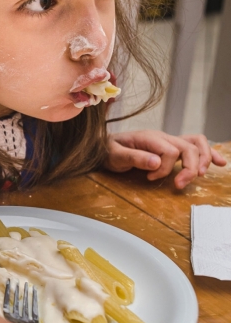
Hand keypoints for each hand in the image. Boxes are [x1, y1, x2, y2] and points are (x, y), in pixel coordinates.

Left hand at [104, 131, 226, 188]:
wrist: (103, 146)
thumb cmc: (108, 151)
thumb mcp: (115, 155)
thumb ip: (134, 158)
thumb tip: (156, 162)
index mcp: (149, 138)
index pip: (169, 151)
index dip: (164, 168)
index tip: (150, 178)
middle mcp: (162, 137)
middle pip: (188, 147)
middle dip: (188, 167)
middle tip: (179, 185)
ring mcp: (168, 141)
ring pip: (195, 144)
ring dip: (202, 159)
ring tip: (200, 175)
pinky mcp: (170, 147)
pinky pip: (194, 145)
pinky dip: (209, 153)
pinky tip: (220, 162)